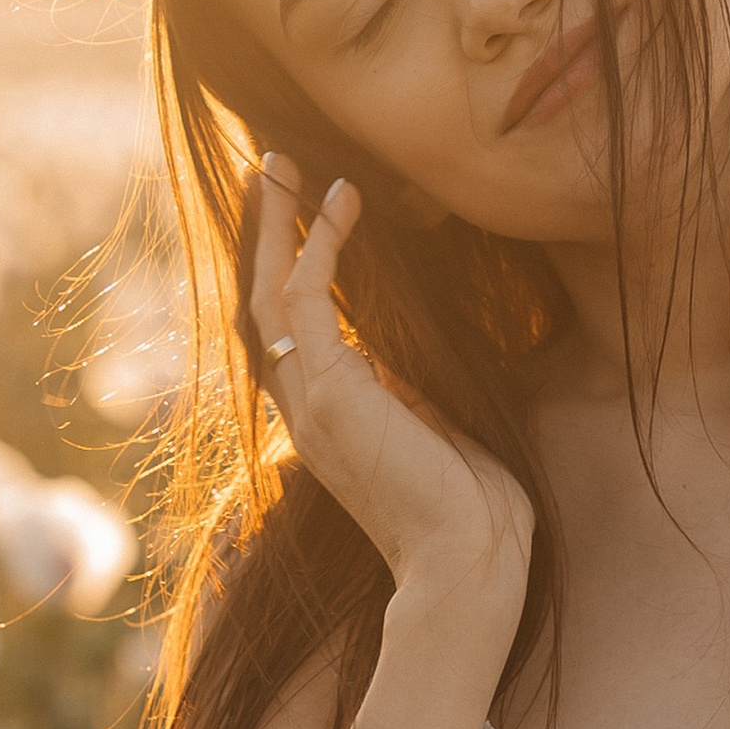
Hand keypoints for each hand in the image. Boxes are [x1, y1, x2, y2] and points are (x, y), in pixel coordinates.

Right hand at [245, 156, 533, 618]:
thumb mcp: (433, 437)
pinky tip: (340, 198)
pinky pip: (307, 299)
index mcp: (326, 422)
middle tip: (267, 168)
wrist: (467, 565)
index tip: (298, 213)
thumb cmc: (469, 515)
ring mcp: (310, 404)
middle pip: (260, 304)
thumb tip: (400, 368)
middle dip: (261, 233)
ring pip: (268, 294)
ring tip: (280, 164)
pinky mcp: (332, 394)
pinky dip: (318, 243)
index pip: (287, 332)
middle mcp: (304, 412)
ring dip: (273, 224)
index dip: (284, 269)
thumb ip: (407, 399)